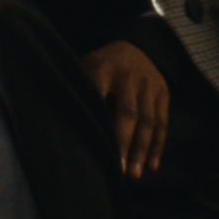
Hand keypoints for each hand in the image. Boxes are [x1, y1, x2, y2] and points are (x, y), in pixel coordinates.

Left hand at [81, 40, 169, 180]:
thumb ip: (75, 91)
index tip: (95, 147)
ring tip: (134, 176)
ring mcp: (149, 83)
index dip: (99, 123)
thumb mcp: (81, 69)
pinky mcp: (163, 91)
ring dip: (142, 150)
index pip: (99, 97)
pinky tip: (152, 166)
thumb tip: (55, 126)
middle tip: (120, 172)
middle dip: (124, 144)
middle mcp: (128, 76)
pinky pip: (162, 122)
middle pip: (128, 113)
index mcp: (102, 69)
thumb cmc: (98, 66)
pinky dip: (158, 145)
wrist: (131, 43)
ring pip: (148, 121)